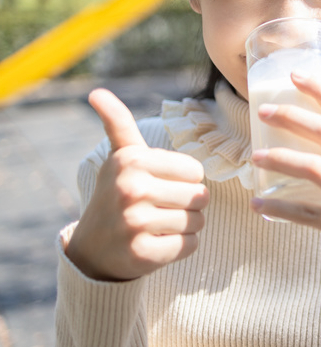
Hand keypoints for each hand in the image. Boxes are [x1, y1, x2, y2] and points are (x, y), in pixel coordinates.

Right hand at [66, 89, 208, 281]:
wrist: (94, 248)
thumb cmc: (118, 195)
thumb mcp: (121, 157)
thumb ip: (118, 123)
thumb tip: (97, 92)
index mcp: (132, 161)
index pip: (196, 171)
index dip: (185, 181)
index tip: (160, 186)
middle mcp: (131, 189)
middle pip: (200, 196)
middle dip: (189, 205)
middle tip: (162, 209)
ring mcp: (135, 223)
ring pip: (198, 222)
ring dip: (186, 227)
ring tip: (159, 225)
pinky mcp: (142, 254)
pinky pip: (190, 246)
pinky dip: (181, 247)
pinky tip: (158, 244)